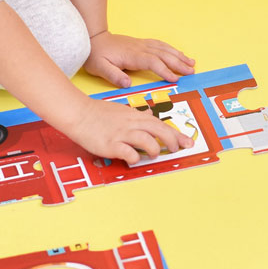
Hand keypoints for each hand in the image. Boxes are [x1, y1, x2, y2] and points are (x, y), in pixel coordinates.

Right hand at [62, 94, 193, 165]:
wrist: (79, 113)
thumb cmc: (99, 112)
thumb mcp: (123, 110)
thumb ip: (138, 114)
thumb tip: (150, 114)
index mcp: (135, 116)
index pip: (161, 124)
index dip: (176, 134)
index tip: (188, 142)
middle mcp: (131, 124)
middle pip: (159, 130)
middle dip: (172, 140)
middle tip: (176, 149)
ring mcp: (121, 134)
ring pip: (147, 140)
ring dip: (154, 149)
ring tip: (153, 154)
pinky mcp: (110, 144)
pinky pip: (127, 152)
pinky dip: (134, 157)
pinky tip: (133, 159)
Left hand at [84, 31, 194, 87]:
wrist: (93, 38)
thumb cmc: (96, 54)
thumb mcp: (99, 68)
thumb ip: (113, 75)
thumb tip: (127, 84)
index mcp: (132, 55)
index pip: (153, 62)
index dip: (165, 71)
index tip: (175, 79)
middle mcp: (140, 48)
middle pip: (164, 55)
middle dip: (179, 63)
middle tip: (191, 72)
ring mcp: (142, 44)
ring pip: (165, 49)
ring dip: (179, 56)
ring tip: (191, 63)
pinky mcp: (142, 43)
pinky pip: (161, 45)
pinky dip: (172, 49)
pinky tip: (178, 54)